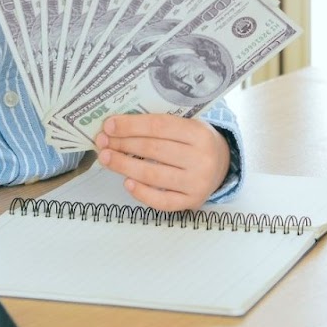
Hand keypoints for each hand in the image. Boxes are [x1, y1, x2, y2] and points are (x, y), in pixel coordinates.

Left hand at [95, 114, 230, 211]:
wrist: (223, 163)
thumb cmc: (196, 141)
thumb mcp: (188, 125)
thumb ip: (160, 125)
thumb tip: (118, 127)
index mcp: (199, 132)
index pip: (159, 126)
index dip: (131, 125)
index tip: (109, 125)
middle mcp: (201, 158)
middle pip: (153, 150)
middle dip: (123, 144)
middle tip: (102, 141)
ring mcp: (197, 182)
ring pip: (153, 175)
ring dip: (124, 166)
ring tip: (106, 158)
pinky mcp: (192, 201)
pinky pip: (162, 201)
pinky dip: (142, 193)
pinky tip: (126, 182)